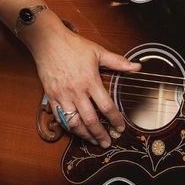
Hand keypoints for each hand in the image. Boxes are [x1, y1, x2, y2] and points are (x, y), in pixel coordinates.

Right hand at [22, 14, 139, 147]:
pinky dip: (68, 127)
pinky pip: (59, 117)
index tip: (120, 128)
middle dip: (100, 134)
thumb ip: (118, 62)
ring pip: (74, 122)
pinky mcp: (51, 96)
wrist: (47, 41)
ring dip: (84, 135)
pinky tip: (75, 130)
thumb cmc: (73, 45)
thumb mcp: (98, 52)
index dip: (115, 119)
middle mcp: (76, 90)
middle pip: (90, 119)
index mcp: (90, 80)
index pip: (106, 106)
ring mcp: (62, 95)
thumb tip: (137, 67)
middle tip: (107, 143)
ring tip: (92, 141)